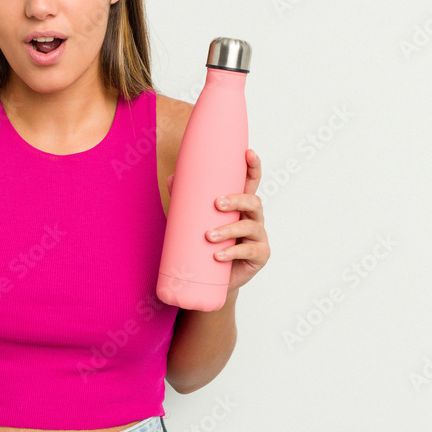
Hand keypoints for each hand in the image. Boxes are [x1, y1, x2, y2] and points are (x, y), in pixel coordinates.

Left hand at [167, 148, 270, 290]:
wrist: (213, 279)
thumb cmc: (206, 244)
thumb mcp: (196, 221)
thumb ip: (186, 200)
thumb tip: (172, 178)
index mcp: (241, 206)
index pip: (251, 182)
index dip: (253, 167)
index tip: (249, 152)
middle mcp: (253, 218)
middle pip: (254, 202)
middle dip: (236, 200)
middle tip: (216, 203)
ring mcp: (259, 236)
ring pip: (250, 227)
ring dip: (228, 229)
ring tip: (208, 236)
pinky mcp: (260, 255)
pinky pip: (249, 251)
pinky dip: (232, 252)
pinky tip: (218, 255)